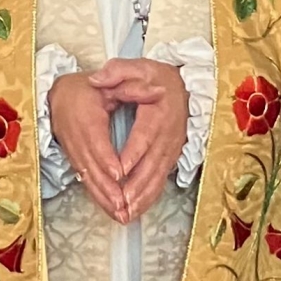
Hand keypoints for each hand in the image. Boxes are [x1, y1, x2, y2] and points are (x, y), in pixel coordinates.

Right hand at [49, 69, 128, 216]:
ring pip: (88, 178)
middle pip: (92, 167)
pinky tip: (111, 210)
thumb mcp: (109, 85)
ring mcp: (74, 152)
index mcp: (87, 119)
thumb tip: (157, 90)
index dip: (107, 159)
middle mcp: (77, 139)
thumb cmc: (88, 89)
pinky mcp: (75, 160)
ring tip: (120, 214)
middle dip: (107, 189)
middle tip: (123, 205)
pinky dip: (98, 196)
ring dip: (103, 198)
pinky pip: (86, 181)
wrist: (57, 95)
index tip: (119, 174)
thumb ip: (132, 87)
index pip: (97, 142)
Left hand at [94, 57, 188, 221]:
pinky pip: (161, 181)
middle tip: (120, 202)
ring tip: (126, 213)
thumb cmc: (155, 76)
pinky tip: (136, 211)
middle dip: (136, 185)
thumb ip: (116, 72)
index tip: (118, 170)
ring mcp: (171, 148)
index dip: (132, 154)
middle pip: (152, 164)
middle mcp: (168, 134)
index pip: (144, 136)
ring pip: (157, 177)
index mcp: (158, 112)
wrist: (184, 85)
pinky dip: (149, 197)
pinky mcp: (171, 157)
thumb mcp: (137, 67)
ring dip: (142, 197)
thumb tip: (96, 80)